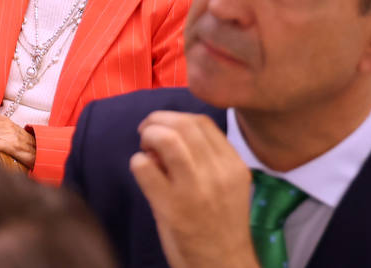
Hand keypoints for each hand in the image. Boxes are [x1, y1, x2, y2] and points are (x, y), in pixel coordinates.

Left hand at [129, 111, 258, 267]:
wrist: (222, 265)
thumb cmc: (218, 224)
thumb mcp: (223, 186)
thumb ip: (201, 159)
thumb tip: (163, 135)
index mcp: (233, 166)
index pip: (201, 122)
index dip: (175, 117)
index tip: (164, 128)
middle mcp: (217, 174)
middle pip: (182, 124)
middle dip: (156, 121)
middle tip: (146, 134)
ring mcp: (195, 189)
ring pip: (166, 138)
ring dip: (148, 136)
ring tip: (145, 150)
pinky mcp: (171, 207)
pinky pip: (144, 166)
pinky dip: (137, 163)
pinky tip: (142, 173)